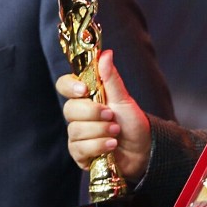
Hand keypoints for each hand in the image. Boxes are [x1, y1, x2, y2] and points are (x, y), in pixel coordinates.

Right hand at [57, 50, 151, 182]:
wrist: (142, 150)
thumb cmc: (131, 122)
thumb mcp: (124, 99)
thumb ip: (111, 78)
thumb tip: (105, 53)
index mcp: (85, 97)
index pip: (64, 85)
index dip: (70, 87)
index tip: (84, 90)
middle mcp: (78, 114)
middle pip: (69, 109)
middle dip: (93, 114)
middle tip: (111, 116)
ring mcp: (77, 134)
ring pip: (76, 130)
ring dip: (100, 131)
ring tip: (116, 133)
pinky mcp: (79, 153)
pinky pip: (79, 148)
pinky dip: (98, 146)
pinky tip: (111, 146)